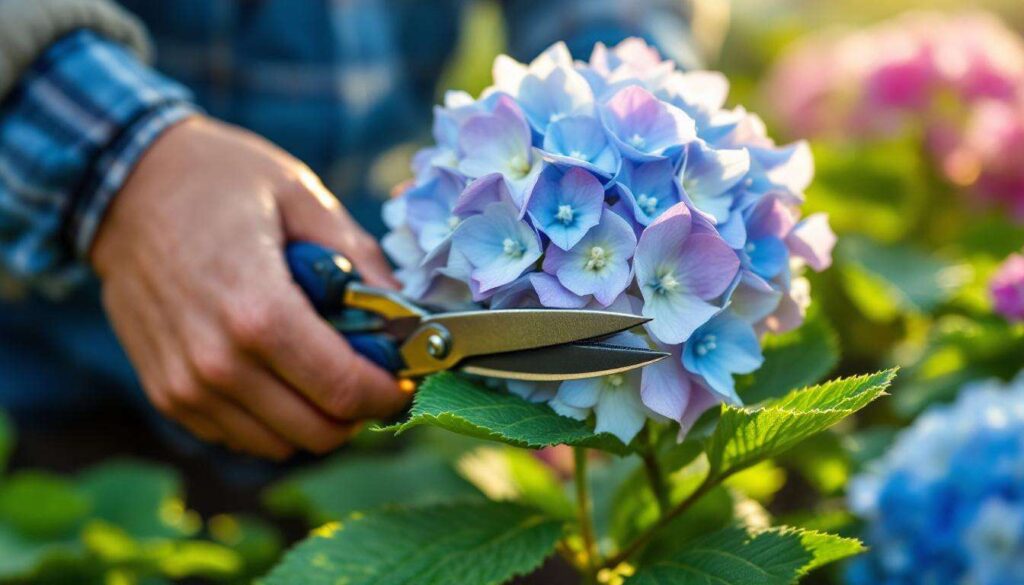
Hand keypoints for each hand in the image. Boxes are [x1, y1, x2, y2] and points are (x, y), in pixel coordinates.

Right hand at [91, 115, 407, 459]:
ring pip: (279, 444)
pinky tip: (276, 369)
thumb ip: (360, 259)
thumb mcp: (302, 197)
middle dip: (357, 408)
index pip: (344, 389)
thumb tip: (405, 311)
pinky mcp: (166, 394)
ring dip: (314, 416)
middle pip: (317, 431)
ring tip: (320, 367)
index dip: (387, 392)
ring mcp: (186, 386)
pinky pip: (239, 435)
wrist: (123, 185)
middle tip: (366, 371)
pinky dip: (271, 417)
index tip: (403, 377)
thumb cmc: (218, 181)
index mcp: (258, 312)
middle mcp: (218, 363)